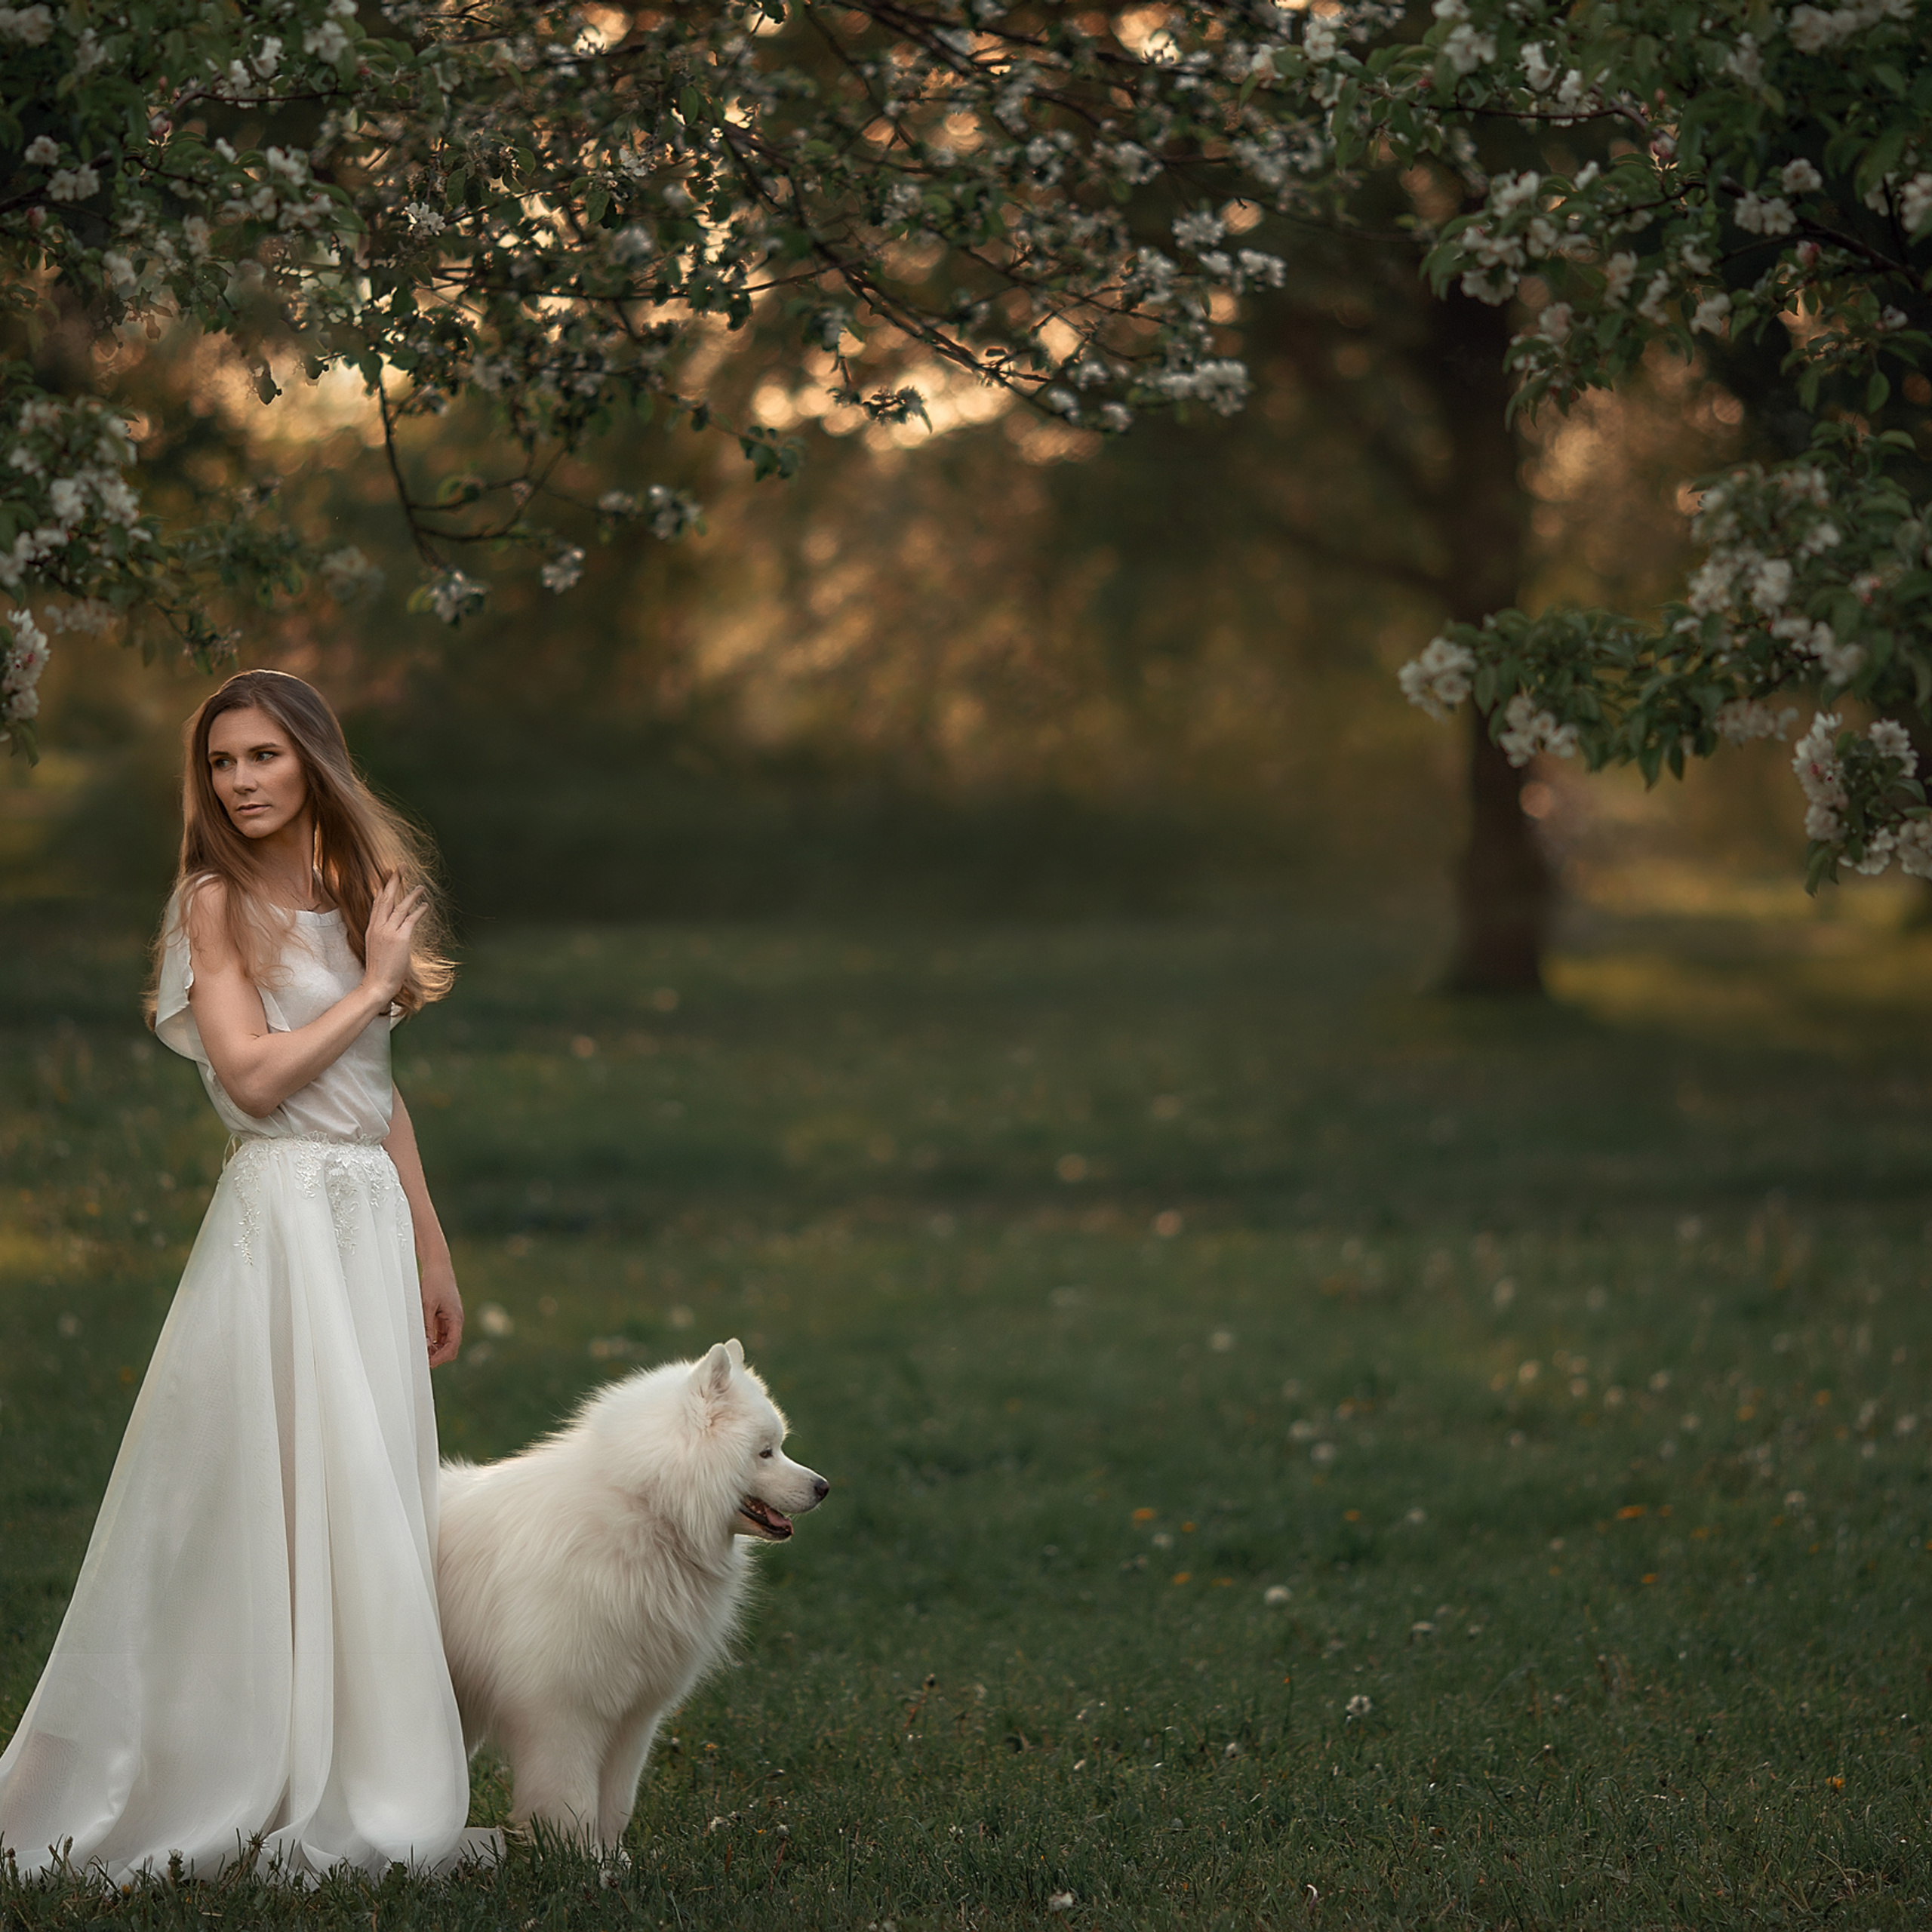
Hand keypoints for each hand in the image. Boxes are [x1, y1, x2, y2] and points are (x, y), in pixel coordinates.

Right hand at [363, 874, 427, 1005]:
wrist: (377, 983)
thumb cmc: (379, 969)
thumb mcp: (376, 947)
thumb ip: (382, 935)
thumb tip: (392, 930)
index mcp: (371, 928)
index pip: (377, 903)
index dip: (383, 887)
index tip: (388, 875)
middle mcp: (378, 927)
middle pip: (385, 898)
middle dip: (394, 881)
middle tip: (400, 866)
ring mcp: (388, 932)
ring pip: (400, 906)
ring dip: (411, 894)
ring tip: (421, 886)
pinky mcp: (400, 938)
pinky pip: (410, 919)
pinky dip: (419, 911)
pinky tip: (425, 905)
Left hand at [422, 1258, 463, 1367]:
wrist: (438, 1266)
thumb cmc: (435, 1282)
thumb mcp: (427, 1305)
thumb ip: (426, 1326)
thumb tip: (425, 1345)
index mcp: (456, 1318)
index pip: (453, 1345)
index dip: (441, 1357)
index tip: (428, 1363)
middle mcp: (456, 1320)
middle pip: (451, 1346)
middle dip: (439, 1355)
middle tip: (422, 1360)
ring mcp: (451, 1319)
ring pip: (446, 1341)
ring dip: (436, 1348)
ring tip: (420, 1351)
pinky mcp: (445, 1315)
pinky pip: (441, 1333)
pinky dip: (434, 1340)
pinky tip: (423, 1341)